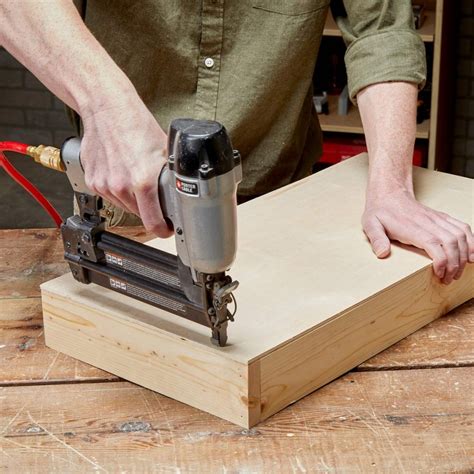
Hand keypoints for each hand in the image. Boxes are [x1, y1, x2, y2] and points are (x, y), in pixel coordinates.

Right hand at [80, 97, 172, 236]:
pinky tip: (121, 171)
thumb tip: (182, 193)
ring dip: (133, 198)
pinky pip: (110, 195)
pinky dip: (118, 189)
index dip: (162, 229)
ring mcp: (104, 185)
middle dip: (149, 208)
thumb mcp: (165, 151)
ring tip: (135, 175)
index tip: (167, 228)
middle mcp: (121, 187)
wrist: (107, 108)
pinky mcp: (92, 181)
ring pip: (124, 205)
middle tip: (154, 193)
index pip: (153, 223)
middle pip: (140, 213)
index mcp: (143, 182)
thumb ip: (171, 176)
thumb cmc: (136, 124)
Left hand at [362, 188, 473, 283]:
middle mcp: (429, 222)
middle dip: (455, 264)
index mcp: (412, 227)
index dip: (441, 261)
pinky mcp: (442, 218)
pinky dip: (471, 241)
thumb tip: (382, 253)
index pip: (433, 243)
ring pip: (460, 236)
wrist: (389, 194)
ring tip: (458, 272)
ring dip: (464, 255)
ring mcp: (437, 219)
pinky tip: (471, 255)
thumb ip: (376, 238)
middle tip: (448, 280)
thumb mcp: (370, 224)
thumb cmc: (380, 211)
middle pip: (452, 242)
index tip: (439, 274)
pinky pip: (463, 228)